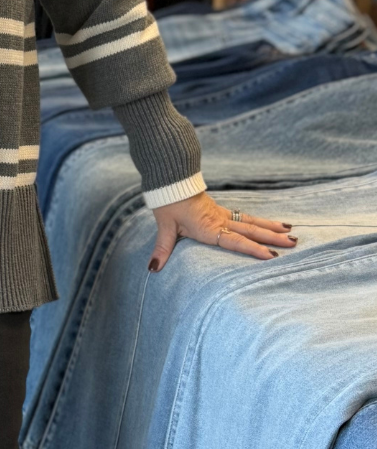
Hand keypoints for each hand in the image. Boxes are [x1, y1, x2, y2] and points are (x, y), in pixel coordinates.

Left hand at [148, 190, 296, 271]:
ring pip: (252, 222)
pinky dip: (260, 221)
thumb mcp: (164, 226)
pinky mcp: (221, 211)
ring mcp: (223, 215)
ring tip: (291, 232)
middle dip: (273, 238)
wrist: (170, 180)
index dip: (253, 249)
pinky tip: (272, 224)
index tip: (272, 256)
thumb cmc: (168, 203)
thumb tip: (153, 268)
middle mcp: (221, 221)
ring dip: (271, 228)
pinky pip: (245, 217)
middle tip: (294, 243)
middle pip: (251, 230)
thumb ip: (162, 248)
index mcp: (209, 227)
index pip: (236, 241)